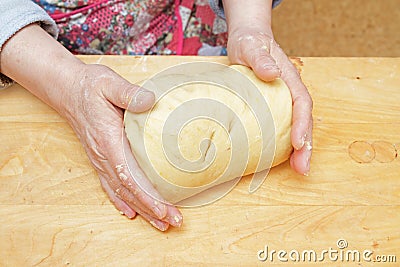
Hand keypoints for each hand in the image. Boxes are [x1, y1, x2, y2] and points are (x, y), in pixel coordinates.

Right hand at [61, 64, 182, 230]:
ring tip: (161, 223)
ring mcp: (100, 159)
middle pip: (128, 190)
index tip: (163, 209)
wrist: (68, 90)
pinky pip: (111, 185)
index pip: (128, 176)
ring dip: (141, 209)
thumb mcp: (109, 83)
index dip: (145, 196)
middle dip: (150, 209)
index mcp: (108, 140)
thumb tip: (150, 100)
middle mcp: (103, 155)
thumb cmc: (90, 87)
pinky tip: (131, 212)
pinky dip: (122, 201)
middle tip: (173, 221)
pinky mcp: (101, 158)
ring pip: (121, 192)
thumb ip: (128, 93)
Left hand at [227, 28, 312, 174]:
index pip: (302, 103)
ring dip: (299, 150)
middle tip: (304, 168)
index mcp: (290, 79)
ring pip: (296, 127)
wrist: (247, 42)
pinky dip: (284, 145)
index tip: (299, 143)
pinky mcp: (272, 109)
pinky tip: (280, 160)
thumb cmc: (250, 44)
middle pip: (304, 121)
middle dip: (307, 146)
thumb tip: (273, 73)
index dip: (302, 124)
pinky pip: (281, 127)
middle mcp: (290, 93)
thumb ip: (260, 58)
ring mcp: (283, 102)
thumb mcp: (251, 47)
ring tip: (299, 170)